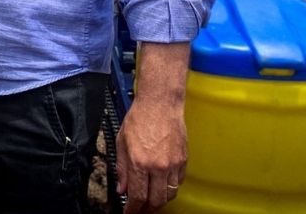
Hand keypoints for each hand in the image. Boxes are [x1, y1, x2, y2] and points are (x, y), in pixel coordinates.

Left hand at [116, 95, 186, 211]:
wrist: (160, 104)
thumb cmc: (139, 119)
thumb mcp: (122, 142)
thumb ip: (122, 169)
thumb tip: (122, 189)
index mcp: (140, 162)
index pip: (137, 196)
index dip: (133, 209)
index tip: (129, 213)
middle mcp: (158, 166)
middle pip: (156, 201)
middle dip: (147, 210)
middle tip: (140, 210)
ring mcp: (173, 164)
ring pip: (169, 194)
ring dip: (160, 201)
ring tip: (151, 200)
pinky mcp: (183, 160)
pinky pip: (178, 182)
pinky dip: (170, 188)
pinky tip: (162, 185)